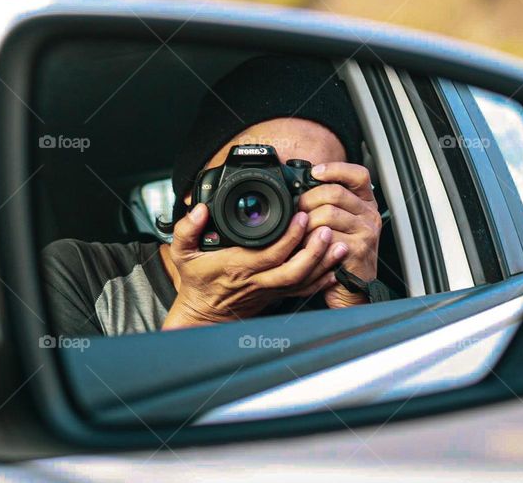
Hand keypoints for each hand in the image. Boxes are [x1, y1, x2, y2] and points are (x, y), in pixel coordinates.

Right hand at [162, 203, 349, 328]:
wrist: (203, 313)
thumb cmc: (196, 281)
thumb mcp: (182, 252)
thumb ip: (187, 229)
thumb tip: (199, 210)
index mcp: (237, 266)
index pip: (269, 254)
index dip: (288, 237)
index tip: (301, 216)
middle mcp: (257, 280)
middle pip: (293, 271)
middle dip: (313, 251)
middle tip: (327, 229)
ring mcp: (269, 289)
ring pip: (302, 281)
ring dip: (323, 265)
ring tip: (339, 245)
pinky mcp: (276, 295)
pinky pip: (303, 291)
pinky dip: (321, 281)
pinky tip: (335, 268)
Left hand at [298, 162, 381, 308]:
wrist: (349, 289)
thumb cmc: (338, 254)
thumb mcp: (337, 223)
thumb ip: (327, 203)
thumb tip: (298, 186)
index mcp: (365, 203)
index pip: (358, 174)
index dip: (335, 169)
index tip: (314, 172)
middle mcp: (370, 215)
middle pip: (335, 192)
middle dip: (308, 199)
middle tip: (295, 211)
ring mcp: (366, 233)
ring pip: (327, 213)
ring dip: (306, 223)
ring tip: (298, 232)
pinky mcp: (358, 250)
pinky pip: (327, 236)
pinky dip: (310, 240)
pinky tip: (305, 246)